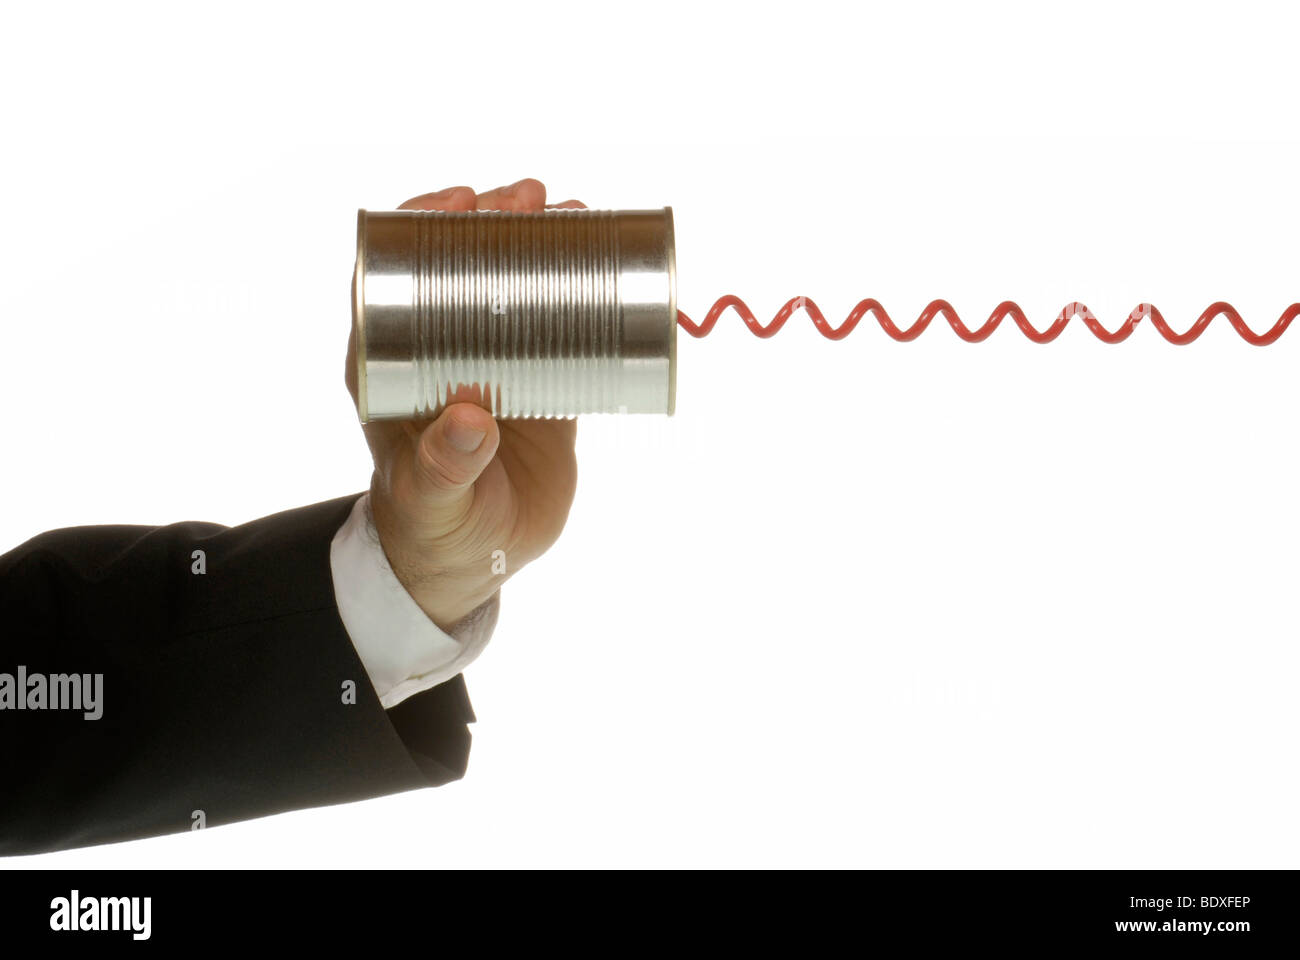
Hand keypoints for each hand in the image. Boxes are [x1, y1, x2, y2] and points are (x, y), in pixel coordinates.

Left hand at [344, 178, 581, 629]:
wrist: (478, 560)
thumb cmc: (434, 526)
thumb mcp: (435, 498)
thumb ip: (445, 466)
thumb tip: (470, 419)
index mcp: (393, 362)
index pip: (396, 274)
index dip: (423, 227)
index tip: (461, 201)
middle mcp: (440, 349)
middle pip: (464, 264)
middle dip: (496, 220)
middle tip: (532, 198)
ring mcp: (493, 361)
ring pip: (515, 285)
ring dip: (543, 244)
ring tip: (575, 214)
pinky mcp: (539, 382)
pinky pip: (561, 325)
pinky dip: (583, 293)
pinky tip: (609, 264)